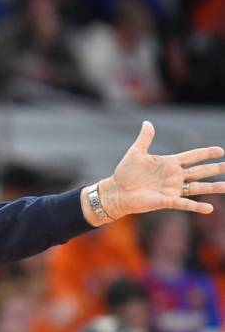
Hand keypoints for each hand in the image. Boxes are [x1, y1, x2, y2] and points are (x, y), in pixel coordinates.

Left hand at [98, 121, 224, 219]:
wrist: (117, 191)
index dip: (205, 153)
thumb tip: (148, 122)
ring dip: (212, 187)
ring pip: (197, 187)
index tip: (220, 150)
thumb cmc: (125, 172)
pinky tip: (209, 208)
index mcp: (169, 163)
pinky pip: (185, 203)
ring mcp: (172, 189)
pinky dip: (196, 206)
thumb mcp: (136, 153)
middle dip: (214, 169)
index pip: (192, 156)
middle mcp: (174, 176)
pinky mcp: (167, 201)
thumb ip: (145, 139)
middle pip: (199, 171)